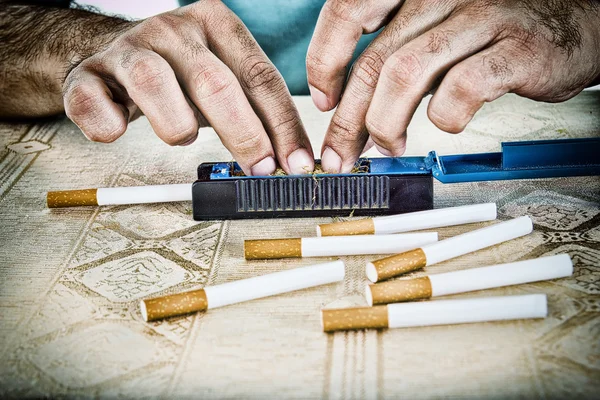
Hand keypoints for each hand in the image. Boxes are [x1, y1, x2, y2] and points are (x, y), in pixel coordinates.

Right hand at [63, 0, 313, 175]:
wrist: (109, 56)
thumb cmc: (179, 77)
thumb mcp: (224, 83)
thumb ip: (256, 114)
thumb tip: (291, 162)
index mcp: (216, 25)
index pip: (259, 76)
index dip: (282, 125)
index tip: (295, 164)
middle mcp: (173, 30)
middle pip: (215, 82)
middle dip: (245, 135)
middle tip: (259, 170)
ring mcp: (127, 49)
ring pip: (153, 83)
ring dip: (176, 126)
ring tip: (182, 137)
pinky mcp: (85, 74)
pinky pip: (92, 102)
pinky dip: (106, 125)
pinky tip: (117, 131)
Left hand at [307, 0, 599, 171]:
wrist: (576, 21)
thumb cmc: (495, 31)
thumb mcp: (436, 30)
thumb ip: (395, 56)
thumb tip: (349, 108)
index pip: (349, 10)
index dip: (325, 59)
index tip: (323, 100)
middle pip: (374, 61)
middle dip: (348, 120)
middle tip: (341, 154)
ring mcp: (481, 17)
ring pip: (406, 74)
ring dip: (385, 123)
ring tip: (388, 147)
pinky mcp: (515, 48)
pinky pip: (462, 88)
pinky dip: (445, 117)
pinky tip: (447, 123)